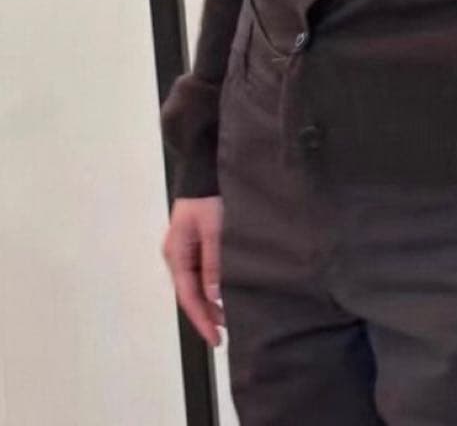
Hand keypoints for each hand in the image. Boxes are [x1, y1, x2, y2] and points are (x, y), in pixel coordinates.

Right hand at [161, 196, 225, 347]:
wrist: (205, 171)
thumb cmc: (209, 198)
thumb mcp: (214, 229)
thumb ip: (213, 262)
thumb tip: (214, 296)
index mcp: (176, 254)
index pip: (188, 296)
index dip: (202, 319)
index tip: (215, 338)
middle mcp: (176, 255)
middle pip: (189, 293)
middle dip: (205, 315)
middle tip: (224, 334)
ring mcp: (183, 250)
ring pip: (195, 285)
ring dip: (209, 302)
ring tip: (227, 319)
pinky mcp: (193, 244)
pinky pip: (200, 273)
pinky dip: (210, 287)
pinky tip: (223, 295)